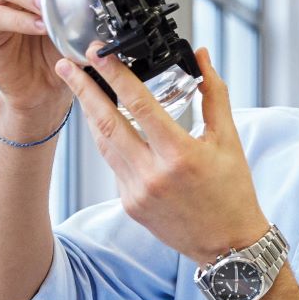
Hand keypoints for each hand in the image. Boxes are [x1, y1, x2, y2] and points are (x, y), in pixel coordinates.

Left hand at [55, 46, 267, 264]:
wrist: (227, 245)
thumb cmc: (232, 192)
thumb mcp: (228, 140)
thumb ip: (213, 94)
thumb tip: (202, 57)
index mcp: (179, 155)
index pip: (138, 104)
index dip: (115, 75)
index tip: (99, 54)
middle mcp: (152, 175)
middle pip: (106, 122)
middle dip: (82, 90)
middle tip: (66, 65)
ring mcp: (137, 192)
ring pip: (104, 144)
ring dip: (90, 113)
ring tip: (80, 88)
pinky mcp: (129, 204)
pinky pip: (113, 165)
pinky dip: (109, 141)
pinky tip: (107, 124)